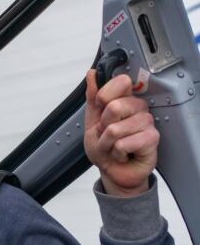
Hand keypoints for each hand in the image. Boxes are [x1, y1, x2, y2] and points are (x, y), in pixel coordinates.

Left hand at [84, 69, 158, 196]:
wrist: (112, 170)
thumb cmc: (104, 147)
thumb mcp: (91, 120)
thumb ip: (91, 97)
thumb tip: (92, 74)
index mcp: (125, 99)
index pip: (121, 82)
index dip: (104, 97)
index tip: (101, 108)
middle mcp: (138, 108)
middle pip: (115, 107)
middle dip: (102, 127)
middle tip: (107, 135)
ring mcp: (147, 122)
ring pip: (115, 129)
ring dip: (107, 143)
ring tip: (114, 146)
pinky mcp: (152, 138)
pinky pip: (123, 143)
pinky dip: (116, 153)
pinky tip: (123, 153)